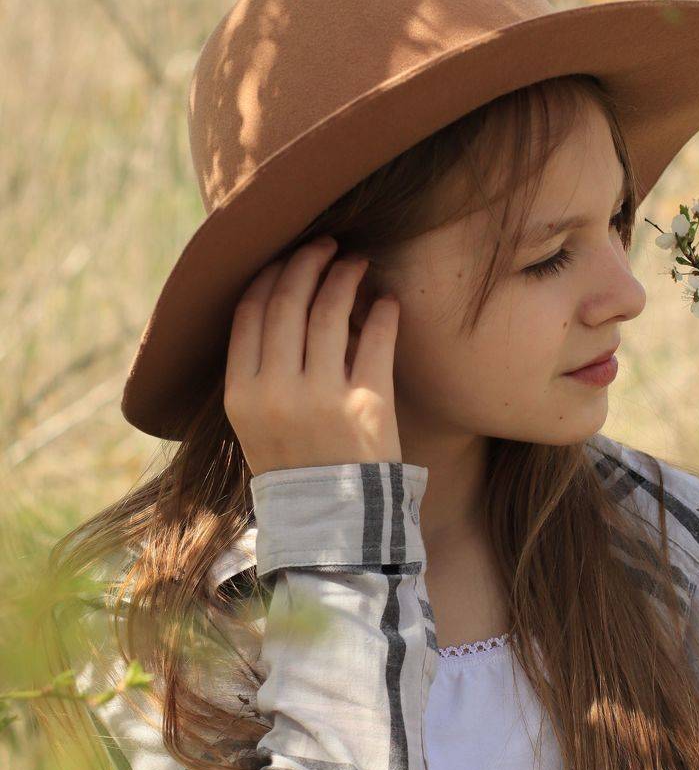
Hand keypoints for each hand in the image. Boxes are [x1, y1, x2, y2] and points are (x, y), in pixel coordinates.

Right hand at [224, 235, 402, 475]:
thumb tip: (279, 297)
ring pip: (331, 313)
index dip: (269, 275)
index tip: (287, 257)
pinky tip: (387, 300)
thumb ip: (259, 369)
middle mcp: (277, 392)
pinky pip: (376, 341)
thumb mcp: (254, 423)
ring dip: (345, 277)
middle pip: (288, 304)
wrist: (331, 524)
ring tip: (357, 263)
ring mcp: (323, 398)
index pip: (249, 313)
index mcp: (241, 395)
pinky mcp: (368, 406)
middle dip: (307, 263)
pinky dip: (383, 313)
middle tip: (327, 245)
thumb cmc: (293, 465)